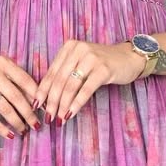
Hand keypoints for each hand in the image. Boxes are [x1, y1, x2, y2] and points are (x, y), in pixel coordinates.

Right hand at [0, 54, 39, 139]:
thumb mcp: (3, 75)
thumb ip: (19, 85)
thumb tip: (40, 104)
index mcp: (3, 63)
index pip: (25, 80)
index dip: (37, 96)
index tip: (44, 109)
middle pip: (16, 96)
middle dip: (28, 113)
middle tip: (36, 124)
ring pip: (4, 107)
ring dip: (17, 122)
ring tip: (24, 130)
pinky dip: (1, 128)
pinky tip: (10, 135)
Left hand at [35, 39, 149, 122]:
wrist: (129, 58)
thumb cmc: (102, 64)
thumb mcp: (81, 63)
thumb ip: (66, 74)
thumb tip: (47, 98)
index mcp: (69, 47)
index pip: (51, 72)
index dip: (42, 91)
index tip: (36, 106)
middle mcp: (78, 49)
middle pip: (59, 80)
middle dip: (51, 101)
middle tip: (48, 117)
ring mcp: (91, 58)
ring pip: (70, 86)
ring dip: (63, 105)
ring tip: (59, 118)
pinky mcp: (103, 69)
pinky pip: (85, 90)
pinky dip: (76, 104)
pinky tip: (71, 114)